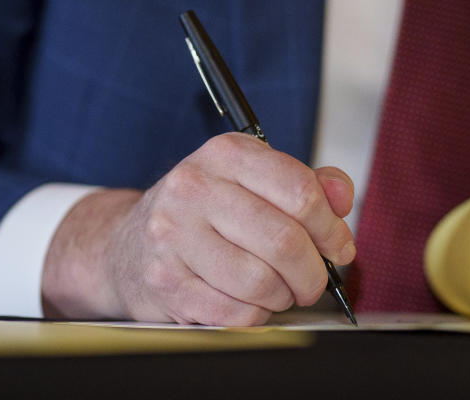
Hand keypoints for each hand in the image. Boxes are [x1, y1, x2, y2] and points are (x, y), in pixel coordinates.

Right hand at [42, 133, 355, 324]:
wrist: (127, 244)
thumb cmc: (203, 212)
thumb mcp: (253, 180)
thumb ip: (306, 183)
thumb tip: (342, 195)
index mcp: (226, 153)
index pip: (300, 190)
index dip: (331, 227)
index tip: (339, 246)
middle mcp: (194, 187)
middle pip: (285, 240)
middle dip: (313, 272)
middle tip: (313, 281)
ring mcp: (173, 235)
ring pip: (261, 281)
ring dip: (283, 296)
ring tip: (280, 290)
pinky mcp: (164, 281)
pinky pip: (235, 312)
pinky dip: (256, 315)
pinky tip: (251, 302)